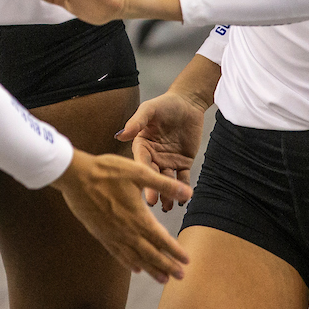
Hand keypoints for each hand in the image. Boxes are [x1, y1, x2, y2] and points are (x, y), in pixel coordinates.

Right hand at [51, 148, 191, 283]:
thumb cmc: (108, 171)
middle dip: (167, 266)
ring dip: (151, 269)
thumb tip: (188, 192)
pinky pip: (118, 254)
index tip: (187, 261)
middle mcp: (127, 231)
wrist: (76, 176)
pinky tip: (135, 268)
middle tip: (180, 276)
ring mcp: (113, 235)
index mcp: (139, 217)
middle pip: (151, 254)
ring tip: (162, 279)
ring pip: (135, 258)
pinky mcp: (101, 234)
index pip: (162, 240)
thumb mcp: (139, 173)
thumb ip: (164, 184)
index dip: (175, 251)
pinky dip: (128, 263)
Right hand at [117, 54, 218, 209]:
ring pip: (167, 180)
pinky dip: (184, 188)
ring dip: (168, 193)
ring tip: (169, 206)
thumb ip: (136, 122)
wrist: (189, 102)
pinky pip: (183, 177)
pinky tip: (185, 198)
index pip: (141, 162)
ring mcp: (168, 161)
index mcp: (142, 145)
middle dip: (154, 188)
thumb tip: (120, 135)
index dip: (142, 174)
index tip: (141, 187)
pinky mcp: (183, 162)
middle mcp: (153, 156)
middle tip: (154, 202)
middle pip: (153, 175)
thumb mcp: (149, 109)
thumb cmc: (166, 104)